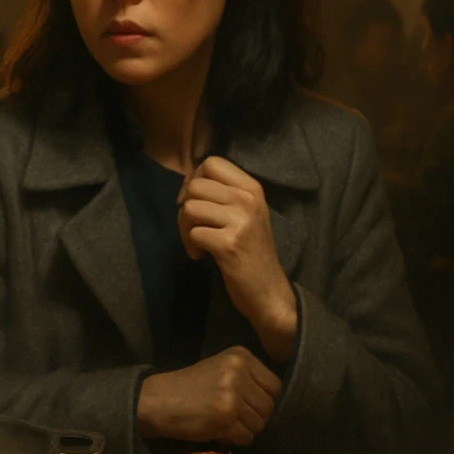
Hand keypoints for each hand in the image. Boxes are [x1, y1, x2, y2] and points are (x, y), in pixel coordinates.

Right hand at [136, 346, 282, 444]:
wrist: (156, 400)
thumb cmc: (189, 388)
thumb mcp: (220, 370)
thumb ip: (248, 380)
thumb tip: (276, 405)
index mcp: (240, 355)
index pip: (274, 386)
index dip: (261, 400)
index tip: (242, 404)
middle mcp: (238, 370)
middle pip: (269, 406)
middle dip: (253, 417)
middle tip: (230, 416)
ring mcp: (232, 392)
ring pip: (260, 424)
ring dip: (243, 430)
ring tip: (221, 422)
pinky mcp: (225, 415)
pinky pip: (246, 436)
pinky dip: (234, 439)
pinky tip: (217, 430)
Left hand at [178, 156, 296, 356]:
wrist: (268, 291)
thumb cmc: (250, 250)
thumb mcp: (244, 213)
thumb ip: (222, 193)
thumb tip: (187, 180)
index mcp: (252, 188)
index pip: (211, 162)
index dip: (194, 179)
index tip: (195, 202)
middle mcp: (248, 200)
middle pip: (195, 186)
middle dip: (185, 208)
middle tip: (194, 228)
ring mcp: (241, 221)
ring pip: (189, 208)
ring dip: (185, 229)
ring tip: (198, 243)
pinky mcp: (229, 244)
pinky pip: (193, 233)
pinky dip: (191, 246)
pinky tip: (202, 255)